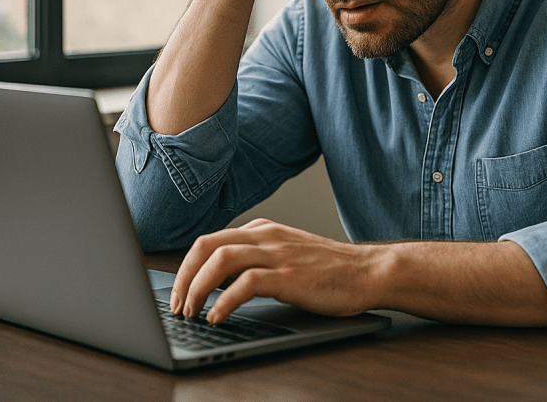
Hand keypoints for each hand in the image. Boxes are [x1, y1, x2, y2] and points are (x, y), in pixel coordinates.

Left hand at [169, 219, 383, 322]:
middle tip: (177, 306)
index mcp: (263, 230)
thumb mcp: (286, 254)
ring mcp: (278, 254)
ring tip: (192, 313)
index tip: (179, 294)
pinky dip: (224, 302)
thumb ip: (256, 258)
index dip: (186, 268)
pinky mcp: (289, 276)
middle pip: (207, 246)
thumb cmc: (330, 270)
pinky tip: (218, 317)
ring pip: (220, 260)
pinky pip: (246, 284)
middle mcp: (266, 236)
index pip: (209, 241)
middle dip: (183, 277)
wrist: (369, 271)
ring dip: (197, 288)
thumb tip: (219, 281)